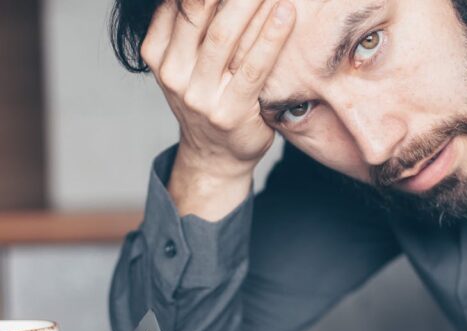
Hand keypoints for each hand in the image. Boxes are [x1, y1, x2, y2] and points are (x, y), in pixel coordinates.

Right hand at [140, 0, 295, 219]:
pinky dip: (271, 36)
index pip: (179, 3)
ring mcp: (199, 95)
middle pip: (198, 11)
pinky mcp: (230, 111)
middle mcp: (173, 73)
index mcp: (158, 54)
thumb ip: (191, 28)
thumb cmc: (209, 100)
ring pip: (224, 35)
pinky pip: (253, 66)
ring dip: (251, 2)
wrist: (216, 157)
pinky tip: (285, 12)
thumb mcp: (186, 64)